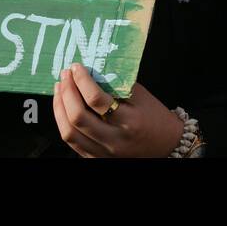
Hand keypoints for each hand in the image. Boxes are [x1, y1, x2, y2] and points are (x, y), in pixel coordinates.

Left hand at [52, 64, 183, 157]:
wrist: (167, 146)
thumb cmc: (156, 117)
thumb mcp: (143, 97)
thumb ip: (119, 85)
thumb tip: (94, 71)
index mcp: (129, 120)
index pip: (97, 100)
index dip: (82, 81)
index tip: (77, 67)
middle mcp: (114, 139)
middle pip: (78, 117)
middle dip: (67, 93)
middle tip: (65, 75)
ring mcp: (104, 152)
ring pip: (70, 133)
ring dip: (59, 108)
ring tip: (59, 89)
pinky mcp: (97, 158)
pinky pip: (73, 143)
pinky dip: (64, 123)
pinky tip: (63, 109)